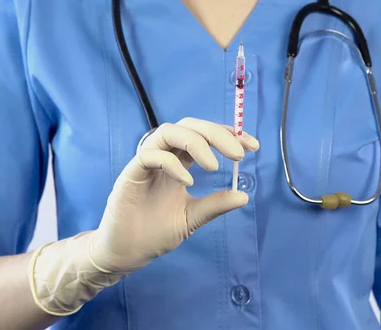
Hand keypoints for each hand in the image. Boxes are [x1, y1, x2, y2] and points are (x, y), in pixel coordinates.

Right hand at [89, 117, 259, 272]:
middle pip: (189, 126)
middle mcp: (163, 157)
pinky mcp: (131, 174)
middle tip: (239, 152)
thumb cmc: (155, 233)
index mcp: (178, 163)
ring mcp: (146, 163)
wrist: (127, 253)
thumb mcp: (192, 218)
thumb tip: (243, 195)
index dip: (227, 135)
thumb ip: (214, 205)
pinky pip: (150, 155)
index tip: (253, 146)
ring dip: (196, 142)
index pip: (204, 137)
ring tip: (214, 166)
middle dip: (216, 133)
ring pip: (168, 131)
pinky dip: (172, 164)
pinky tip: (187, 183)